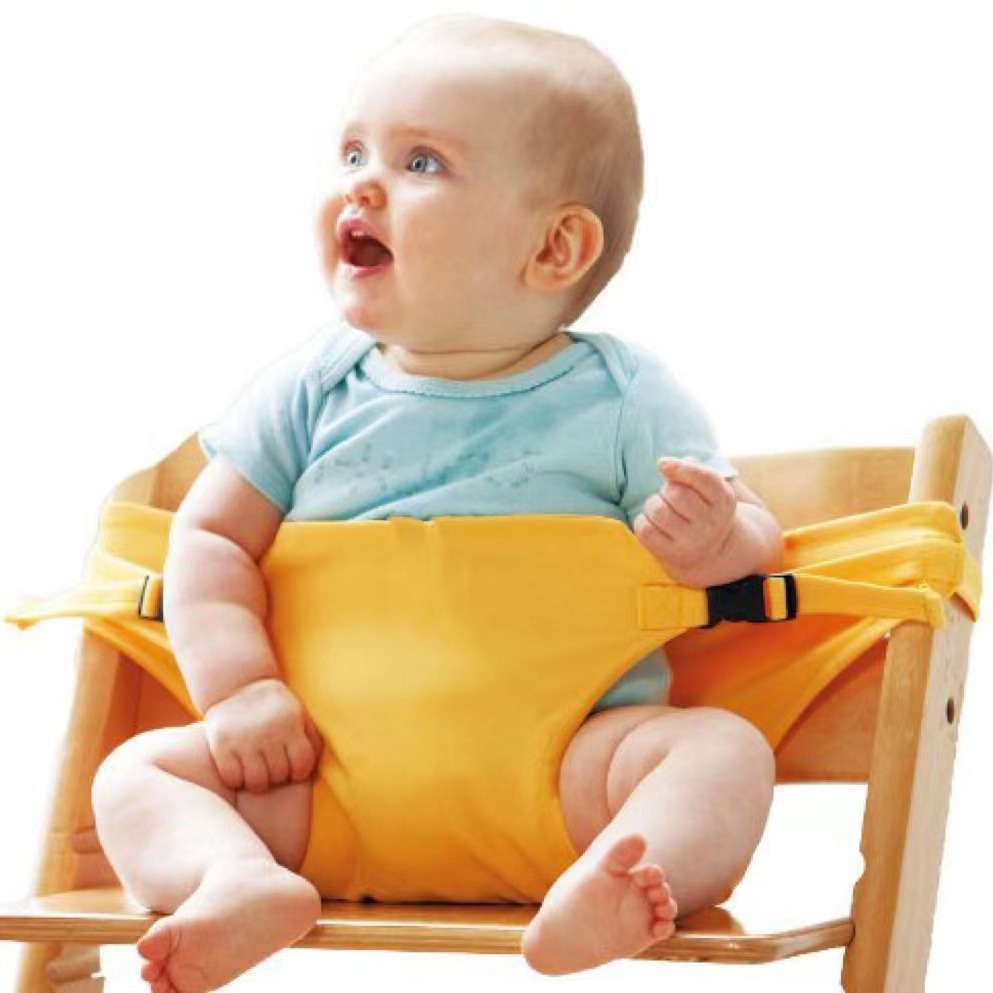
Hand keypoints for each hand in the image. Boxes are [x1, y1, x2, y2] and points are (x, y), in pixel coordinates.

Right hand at [203, 677, 324, 793]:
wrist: (237, 684)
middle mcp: (268, 730)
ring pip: (257, 782)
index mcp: (290, 722)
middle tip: (271, 764)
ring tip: (257, 768)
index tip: (291, 765)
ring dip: (258, 781)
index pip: (302, 766)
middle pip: (279, 775)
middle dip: (278, 774)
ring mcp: (243, 737)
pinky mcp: (220, 743)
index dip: (298, 771)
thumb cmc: (276, 708)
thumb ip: (313, 741)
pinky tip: (239, 766)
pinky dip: (236, 778)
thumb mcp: (300, 715)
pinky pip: (232, 778)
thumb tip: (314, 771)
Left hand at [633, 456, 736, 583]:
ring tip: (660, 510)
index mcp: (723, 500)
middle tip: (669, 497)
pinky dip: (642, 521)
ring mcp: (693, 541)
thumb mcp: (708, 490)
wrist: (709, 552)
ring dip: (652, 505)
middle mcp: (712, 523)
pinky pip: (646, 530)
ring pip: (658, 511)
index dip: (680, 468)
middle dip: (665, 490)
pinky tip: (651, 523)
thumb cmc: (702, 510)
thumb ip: (693, 470)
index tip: (661, 464)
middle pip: (675, 493)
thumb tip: (667, 465)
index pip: (704, 478)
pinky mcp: (674, 555)